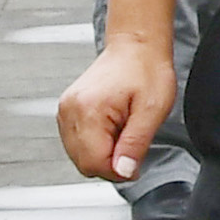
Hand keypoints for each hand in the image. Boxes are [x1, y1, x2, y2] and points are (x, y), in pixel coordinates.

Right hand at [59, 41, 175, 183]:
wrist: (137, 46)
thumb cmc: (147, 70)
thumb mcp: (154, 110)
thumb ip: (136, 143)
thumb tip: (123, 172)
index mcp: (88, 111)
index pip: (93, 163)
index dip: (118, 170)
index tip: (136, 162)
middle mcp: (69, 111)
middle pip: (83, 162)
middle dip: (111, 161)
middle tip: (133, 140)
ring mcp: (65, 110)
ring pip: (79, 155)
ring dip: (104, 151)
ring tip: (124, 128)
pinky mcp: (67, 111)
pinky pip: (78, 142)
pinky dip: (96, 142)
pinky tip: (113, 126)